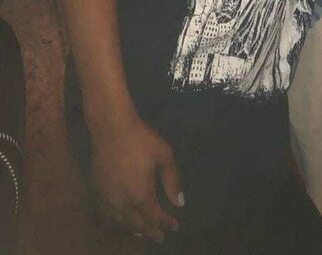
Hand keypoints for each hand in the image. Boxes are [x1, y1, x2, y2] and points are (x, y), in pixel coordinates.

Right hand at [91, 116, 183, 241]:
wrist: (111, 128)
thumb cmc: (141, 139)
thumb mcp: (164, 156)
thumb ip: (172, 181)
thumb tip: (179, 203)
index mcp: (141, 195)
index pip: (155, 216)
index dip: (166, 223)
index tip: (175, 226)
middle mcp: (123, 203)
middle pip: (138, 224)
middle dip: (151, 230)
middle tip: (160, 236)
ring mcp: (108, 199)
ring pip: (122, 222)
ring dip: (134, 228)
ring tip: (143, 231)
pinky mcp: (98, 191)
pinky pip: (106, 215)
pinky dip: (116, 221)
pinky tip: (120, 220)